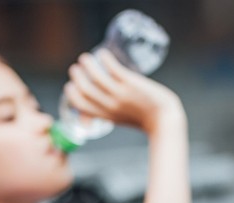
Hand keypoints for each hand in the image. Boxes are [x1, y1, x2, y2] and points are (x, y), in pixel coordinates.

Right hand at [63, 49, 184, 134]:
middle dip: (76, 77)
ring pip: (96, 77)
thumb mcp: (121, 119)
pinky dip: (105, 59)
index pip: (81, 105)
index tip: (70, 86)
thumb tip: (102, 108)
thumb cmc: (144, 118)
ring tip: (84, 57)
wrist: (164, 118)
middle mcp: (109, 105)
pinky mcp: (130, 83)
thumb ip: (109, 112)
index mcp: (105, 116)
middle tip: (75, 68)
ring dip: (87, 65)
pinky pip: (113, 68)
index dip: (72, 95)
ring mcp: (120, 94)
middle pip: (85, 89)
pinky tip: (103, 53)